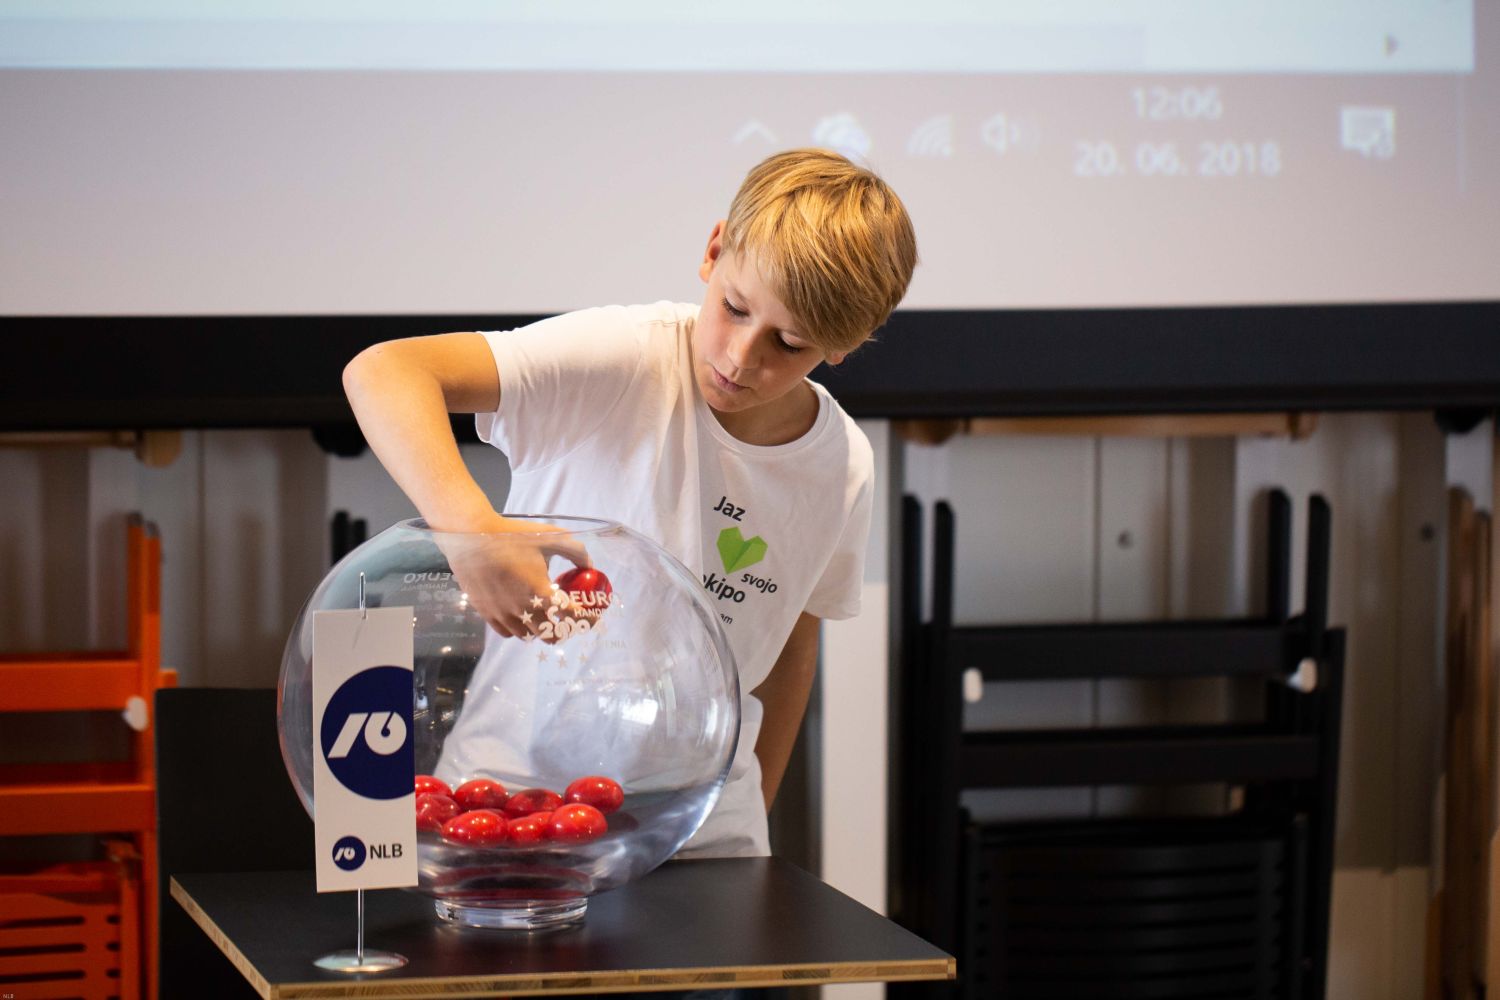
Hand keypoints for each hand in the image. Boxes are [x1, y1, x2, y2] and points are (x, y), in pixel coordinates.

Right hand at [432, 513, 591, 640]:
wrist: (471, 537)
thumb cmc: (512, 536)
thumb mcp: (550, 537)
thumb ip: (576, 552)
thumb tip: (589, 565)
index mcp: (541, 593)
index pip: (572, 617)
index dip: (587, 620)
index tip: (593, 616)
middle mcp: (523, 609)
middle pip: (551, 636)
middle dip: (565, 630)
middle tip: (569, 619)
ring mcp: (503, 614)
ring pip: (528, 637)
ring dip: (540, 629)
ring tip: (544, 616)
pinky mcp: (487, 613)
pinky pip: (507, 632)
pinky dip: (518, 628)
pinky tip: (522, 615)